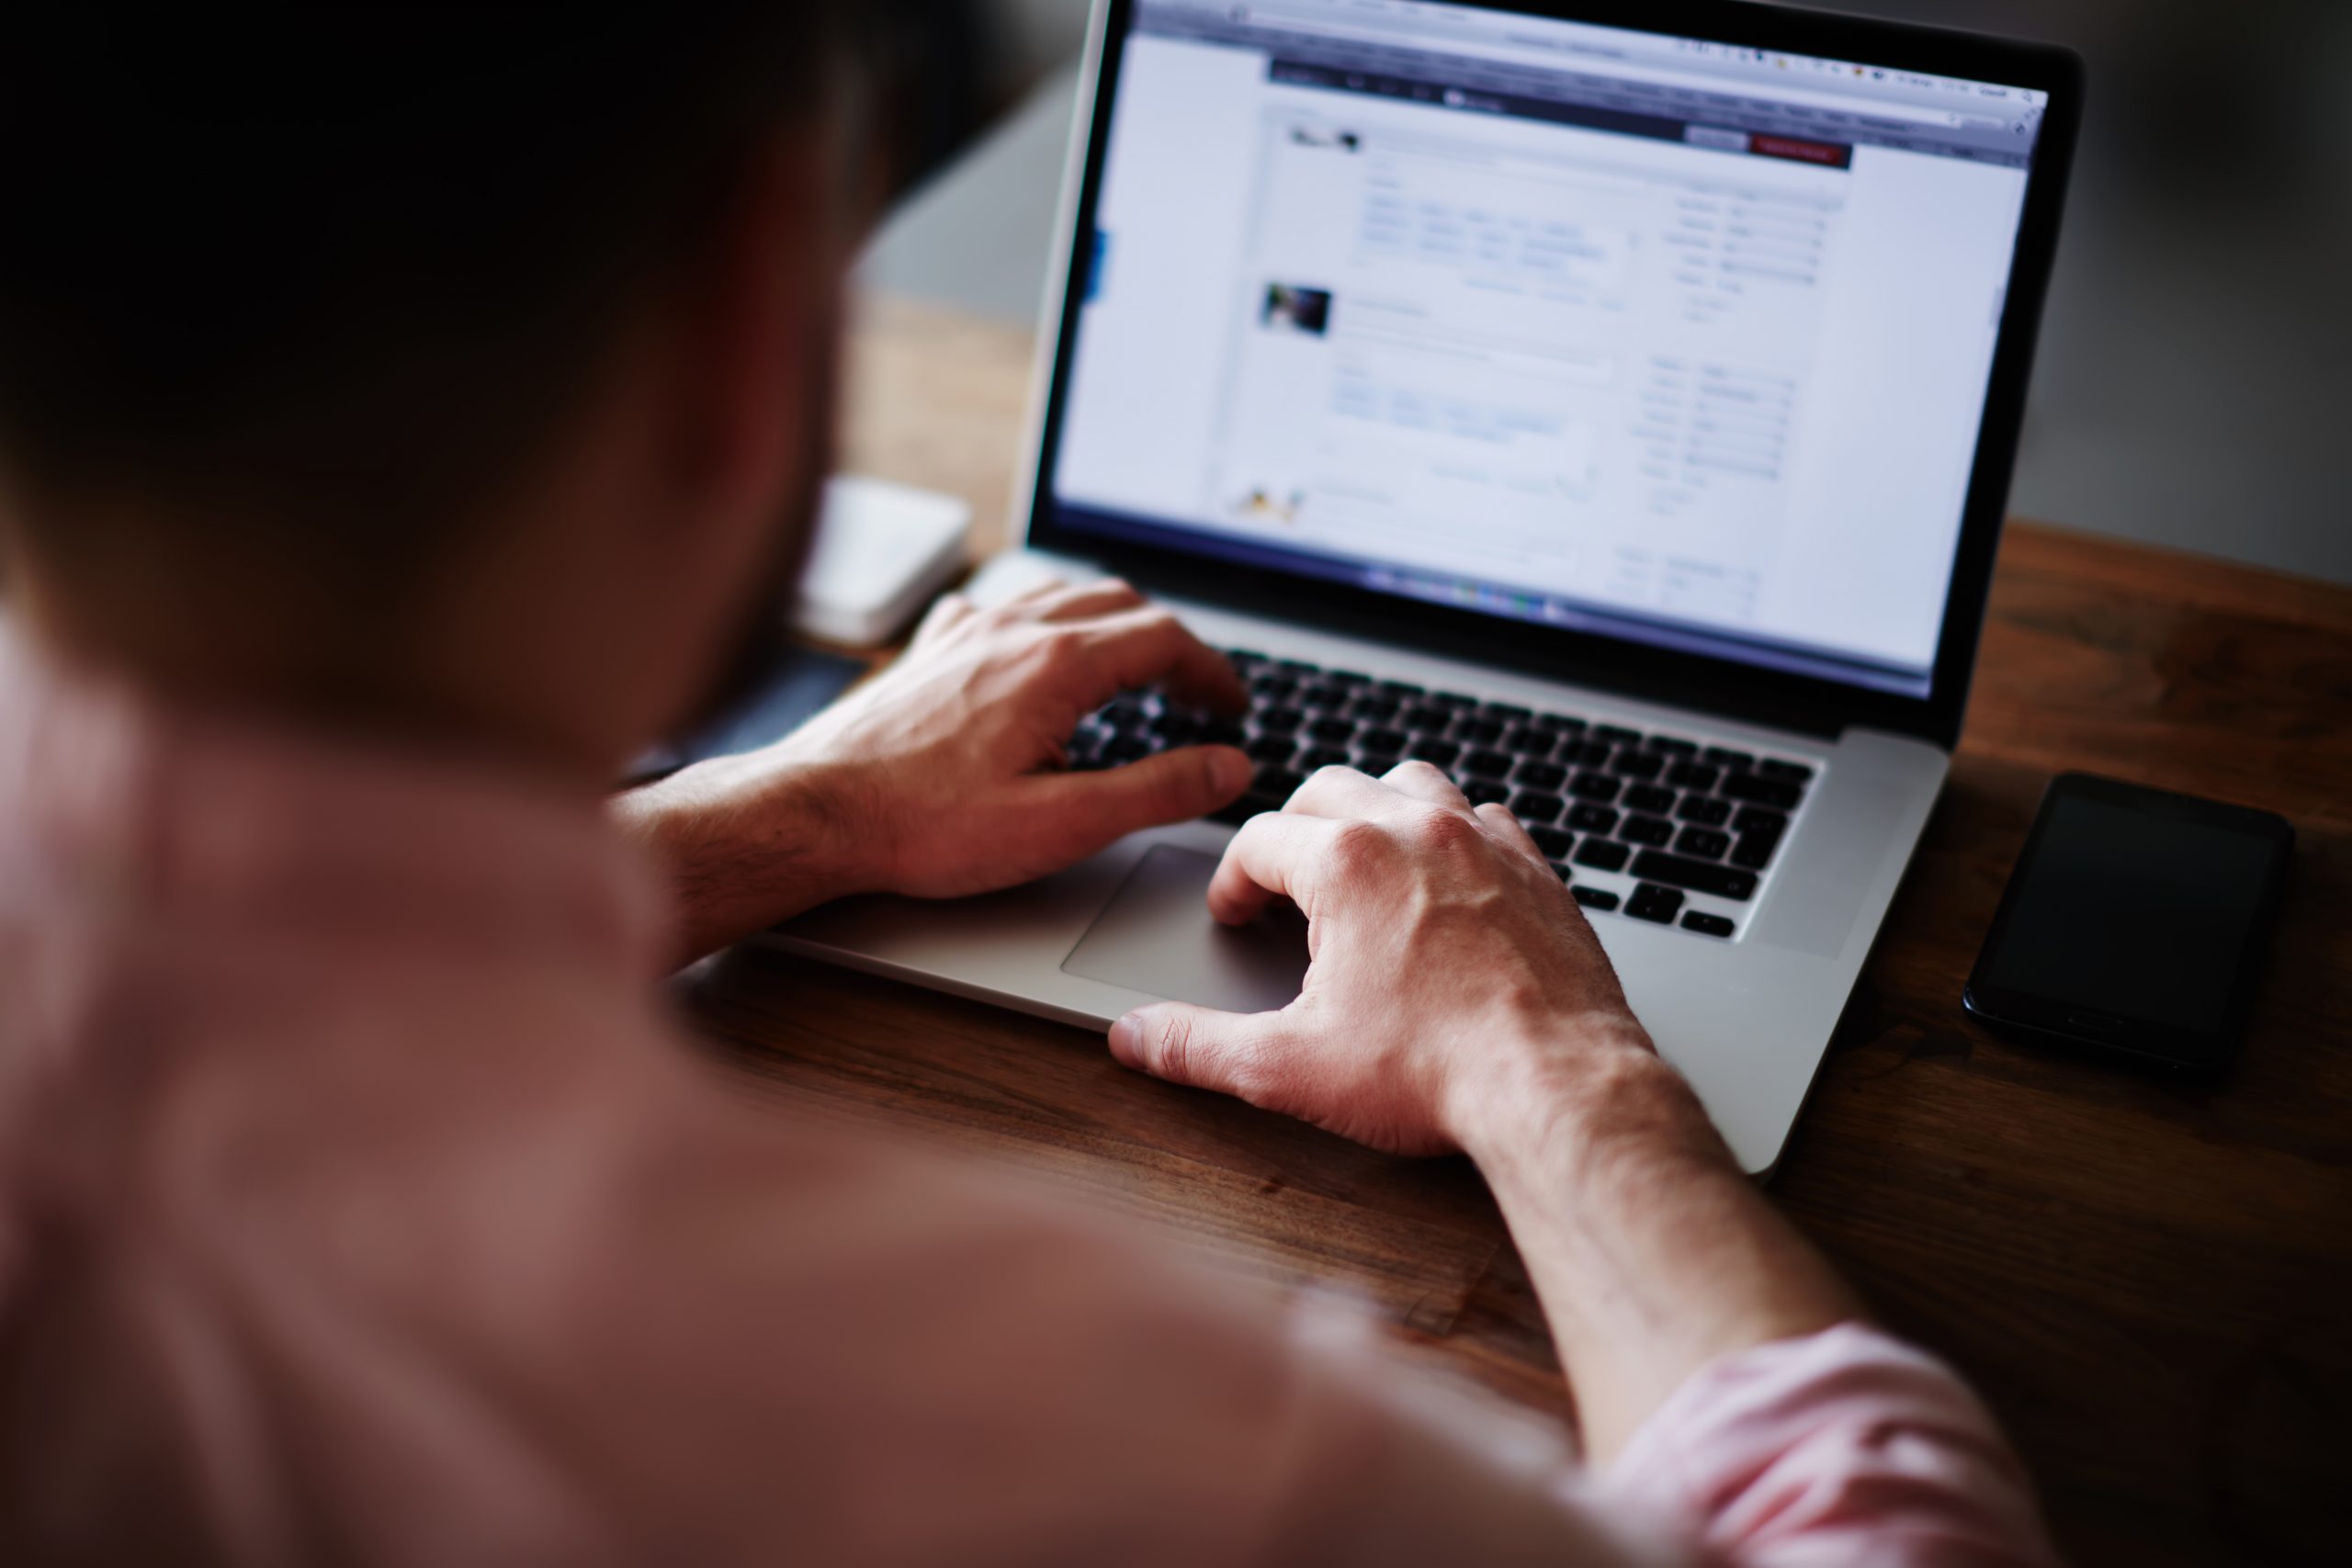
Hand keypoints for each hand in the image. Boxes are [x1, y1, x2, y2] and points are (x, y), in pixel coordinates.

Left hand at [782, 577, 1249, 895]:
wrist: (815, 811)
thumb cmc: (924, 825)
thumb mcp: (1062, 823)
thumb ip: (1156, 791)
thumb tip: (1227, 768)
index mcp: (1055, 664)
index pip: (1166, 639)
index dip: (1213, 672)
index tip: (1231, 708)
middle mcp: (1012, 629)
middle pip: (1122, 604)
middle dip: (1173, 644)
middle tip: (1197, 694)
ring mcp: (966, 631)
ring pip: (1063, 594)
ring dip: (1115, 621)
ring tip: (1137, 665)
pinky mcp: (930, 649)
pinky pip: (1003, 605)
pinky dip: (1045, 618)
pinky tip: (1037, 650)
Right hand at [1106, 760, 1691, 1157]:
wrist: (1558, 1087)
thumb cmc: (1435, 1071)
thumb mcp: (1289, 1066)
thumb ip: (1199, 1045)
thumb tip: (1137, 1037)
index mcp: (1346, 862)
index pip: (1258, 839)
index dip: (1232, 881)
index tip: (1234, 915)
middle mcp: (1416, 830)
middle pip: (1330, 788)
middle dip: (1293, 827)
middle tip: (1282, 880)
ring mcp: (1485, 843)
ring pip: (1412, 782)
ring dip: (1375, 811)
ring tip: (1360, 860)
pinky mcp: (1540, 871)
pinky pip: (1486, 818)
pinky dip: (1454, 834)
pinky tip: (1447, 880)